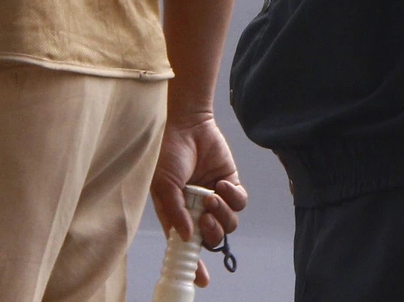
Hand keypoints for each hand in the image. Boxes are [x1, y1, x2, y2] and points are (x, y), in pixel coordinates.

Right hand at [150, 114, 247, 288]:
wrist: (187, 124)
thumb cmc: (168, 154)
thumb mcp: (163, 184)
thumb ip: (174, 212)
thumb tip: (185, 237)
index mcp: (178, 215)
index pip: (187, 246)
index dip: (194, 265)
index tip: (200, 279)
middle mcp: (197, 211)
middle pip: (212, 239)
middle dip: (211, 234)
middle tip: (204, 219)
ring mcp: (215, 198)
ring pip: (229, 224)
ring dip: (221, 214)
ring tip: (210, 196)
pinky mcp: (231, 184)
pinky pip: (240, 203)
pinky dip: (233, 198)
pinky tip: (221, 184)